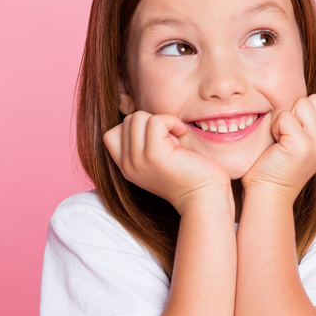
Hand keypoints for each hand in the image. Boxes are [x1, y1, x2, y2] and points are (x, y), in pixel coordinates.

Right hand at [104, 111, 231, 213]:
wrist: (204, 198)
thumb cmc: (191, 176)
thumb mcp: (159, 161)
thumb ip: (145, 145)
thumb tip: (146, 119)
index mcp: (127, 168)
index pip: (112, 134)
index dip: (137, 128)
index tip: (160, 140)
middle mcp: (128, 165)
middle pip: (128, 121)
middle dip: (153, 123)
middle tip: (171, 141)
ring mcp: (139, 160)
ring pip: (138, 117)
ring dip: (162, 122)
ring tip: (176, 140)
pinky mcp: (155, 155)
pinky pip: (156, 121)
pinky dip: (172, 121)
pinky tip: (182, 133)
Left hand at [241, 95, 315, 201]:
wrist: (270, 192)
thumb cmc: (279, 164)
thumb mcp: (304, 141)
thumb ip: (311, 121)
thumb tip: (304, 97)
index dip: (304, 112)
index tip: (295, 133)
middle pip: (314, 99)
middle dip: (296, 112)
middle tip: (287, 136)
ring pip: (302, 104)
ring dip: (286, 118)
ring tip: (283, 139)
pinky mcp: (303, 145)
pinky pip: (286, 117)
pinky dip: (276, 127)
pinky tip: (277, 145)